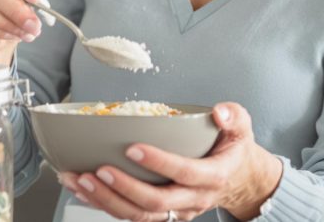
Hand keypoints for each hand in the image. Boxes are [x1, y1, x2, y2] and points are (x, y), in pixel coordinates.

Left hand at [58, 103, 282, 220]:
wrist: (239, 180)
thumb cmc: (233, 150)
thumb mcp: (241, 128)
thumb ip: (232, 117)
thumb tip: (218, 112)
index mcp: (213, 176)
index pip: (185, 173)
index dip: (159, 163)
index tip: (133, 148)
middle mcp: (194, 199)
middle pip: (157, 202)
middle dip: (124, 187)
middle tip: (99, 169)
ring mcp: (177, 210)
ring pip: (139, 214)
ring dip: (106, 200)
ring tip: (81, 180)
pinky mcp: (162, 213)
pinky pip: (131, 215)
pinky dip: (104, 204)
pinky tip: (83, 190)